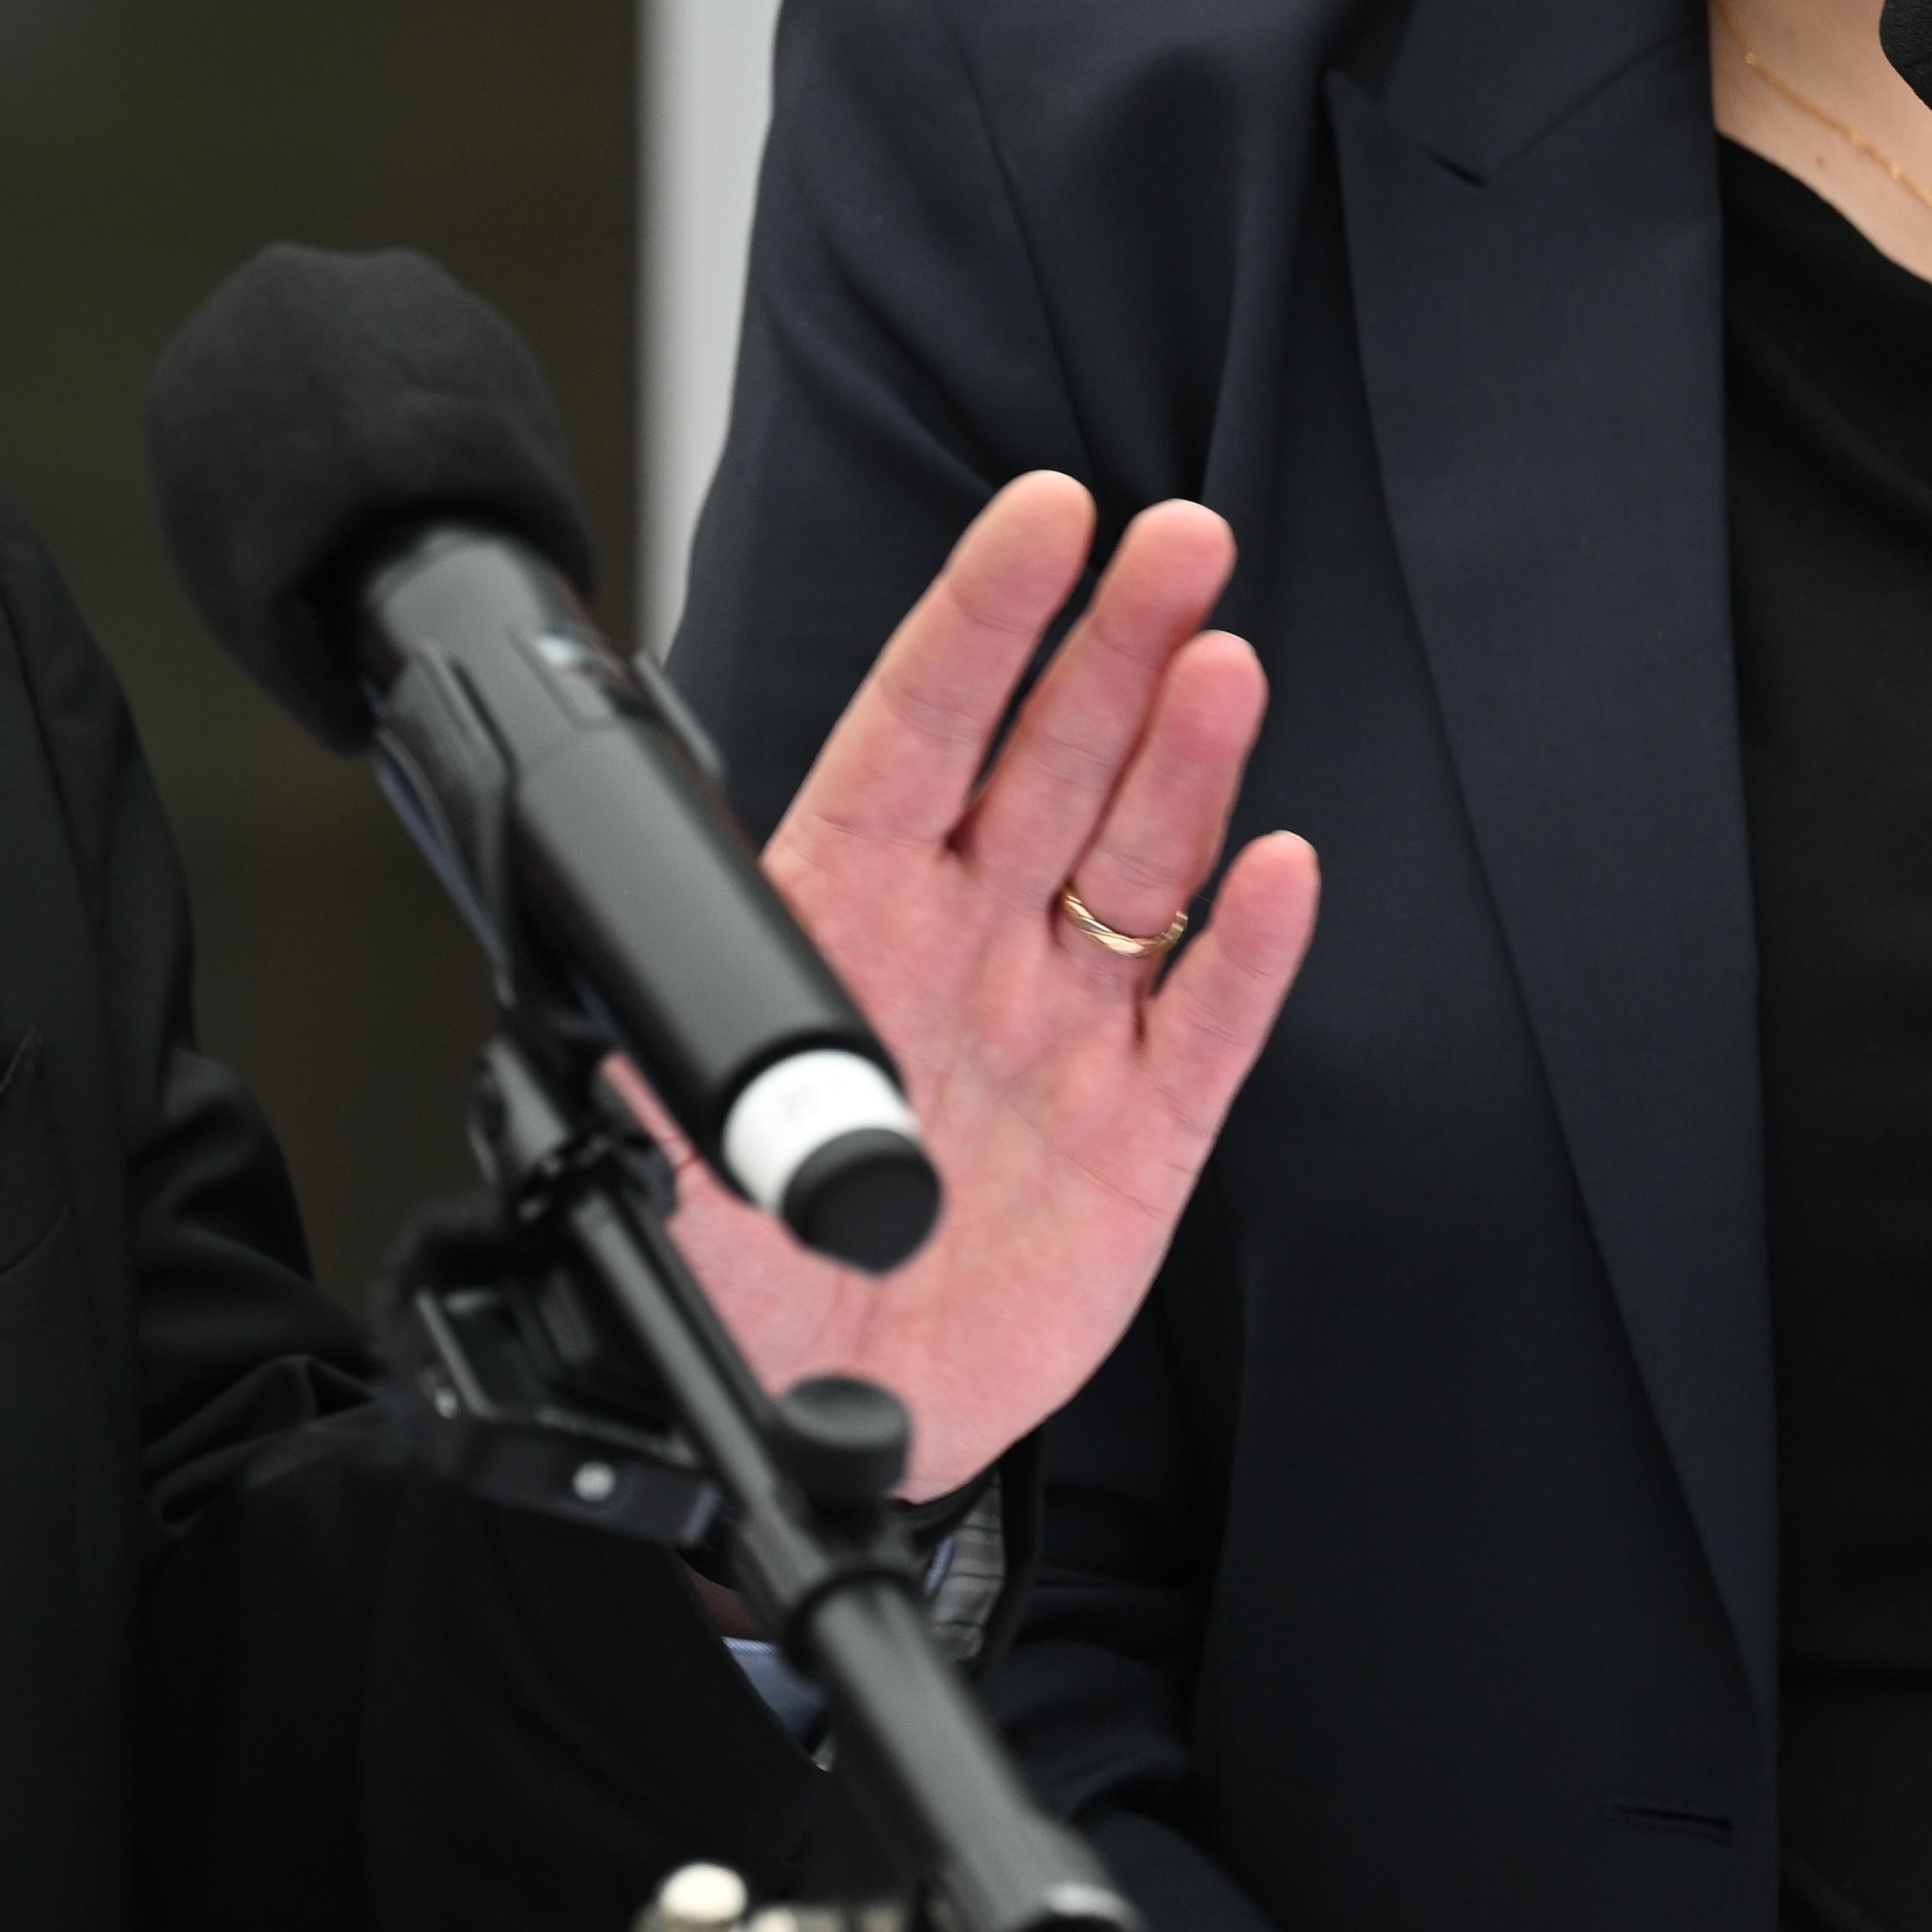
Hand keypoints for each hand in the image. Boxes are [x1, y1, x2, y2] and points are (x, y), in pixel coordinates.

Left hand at [666, 470, 1315, 1493]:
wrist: (808, 1413)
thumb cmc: (732, 1266)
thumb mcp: (660, 1138)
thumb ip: (672, 1049)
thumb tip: (653, 997)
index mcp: (844, 913)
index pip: (920, 730)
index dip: (983, 622)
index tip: (1042, 518)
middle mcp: (964, 945)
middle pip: (1052, 762)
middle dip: (1114, 645)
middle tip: (1176, 538)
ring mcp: (1062, 1029)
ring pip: (1138, 859)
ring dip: (1186, 758)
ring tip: (1221, 656)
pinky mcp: (1142, 1134)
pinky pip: (1206, 1020)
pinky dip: (1248, 946)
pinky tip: (1277, 866)